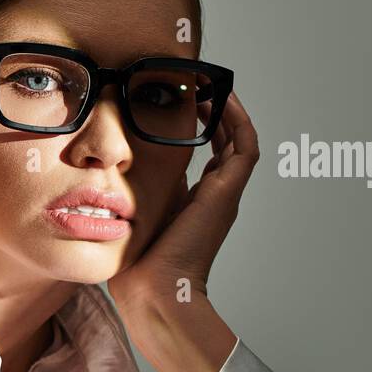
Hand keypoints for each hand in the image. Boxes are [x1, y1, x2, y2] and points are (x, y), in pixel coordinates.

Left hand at [106, 91, 259, 317]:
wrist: (152, 288)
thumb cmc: (137, 263)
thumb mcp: (137, 213)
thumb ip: (141, 188)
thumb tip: (126, 161)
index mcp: (195, 203)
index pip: (206, 157)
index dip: (199, 130)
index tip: (184, 104)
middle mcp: (215, 197)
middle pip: (225, 144)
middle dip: (214, 113)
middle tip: (200, 85)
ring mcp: (224, 194)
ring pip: (238, 141)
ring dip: (227, 111)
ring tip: (212, 83)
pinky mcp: (227, 192)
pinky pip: (245, 146)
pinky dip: (237, 121)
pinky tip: (221, 97)